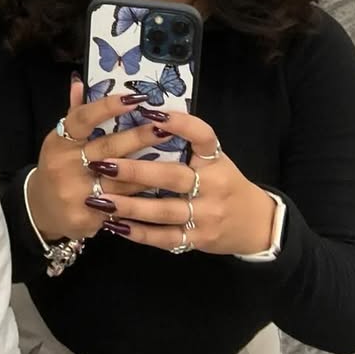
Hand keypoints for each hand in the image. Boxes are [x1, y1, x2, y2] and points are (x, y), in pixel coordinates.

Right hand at [26, 77, 165, 241]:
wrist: (43, 210)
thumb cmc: (59, 167)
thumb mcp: (61, 141)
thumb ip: (75, 114)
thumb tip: (80, 82)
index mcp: (59, 142)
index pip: (82, 119)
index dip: (107, 107)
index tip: (134, 98)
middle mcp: (65, 166)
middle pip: (109, 148)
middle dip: (140, 137)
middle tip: (165, 126)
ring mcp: (76, 193)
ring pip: (122, 179)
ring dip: (150, 168)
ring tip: (176, 156)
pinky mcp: (87, 217)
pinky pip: (123, 205)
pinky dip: (143, 196)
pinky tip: (164, 188)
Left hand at [80, 96, 277, 255]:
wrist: (256, 224)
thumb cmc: (225, 183)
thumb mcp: (214, 159)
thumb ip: (186, 142)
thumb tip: (145, 116)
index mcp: (216, 161)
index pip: (202, 136)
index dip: (179, 124)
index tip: (150, 114)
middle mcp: (213, 187)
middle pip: (172, 176)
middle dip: (135, 170)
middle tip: (103, 164)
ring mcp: (206, 216)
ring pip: (164, 210)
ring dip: (128, 205)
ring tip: (98, 198)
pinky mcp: (198, 240)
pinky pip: (164, 237)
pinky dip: (138, 233)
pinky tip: (115, 225)